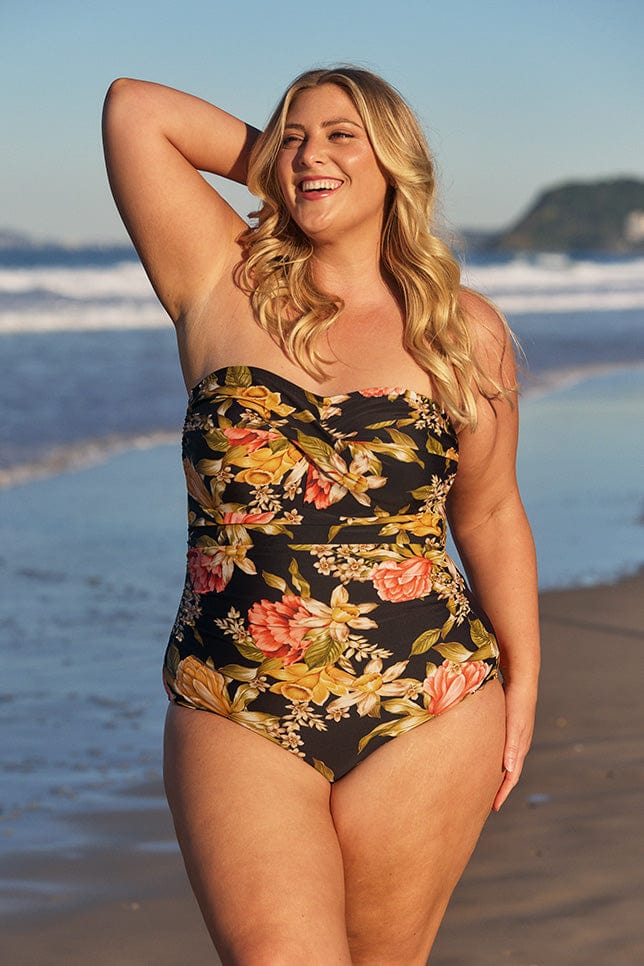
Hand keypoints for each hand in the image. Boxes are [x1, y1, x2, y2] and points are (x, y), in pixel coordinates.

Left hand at [492, 680, 536, 810]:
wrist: (521, 681)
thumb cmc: (518, 703)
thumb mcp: (515, 726)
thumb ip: (513, 747)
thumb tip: (509, 771)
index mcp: (519, 748)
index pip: (511, 777)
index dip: (502, 793)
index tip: (493, 808)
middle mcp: (517, 745)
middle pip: (508, 773)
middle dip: (499, 788)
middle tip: (486, 803)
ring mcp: (512, 736)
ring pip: (504, 762)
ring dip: (496, 774)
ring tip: (482, 784)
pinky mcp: (506, 727)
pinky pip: (499, 749)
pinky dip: (493, 759)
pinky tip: (483, 758)